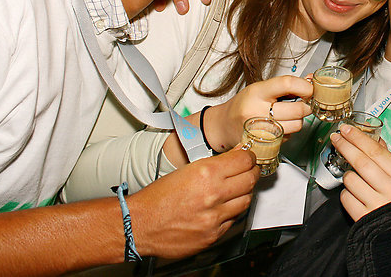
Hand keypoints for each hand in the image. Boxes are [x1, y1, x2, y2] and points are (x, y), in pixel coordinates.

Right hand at [128, 148, 258, 258]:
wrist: (139, 225)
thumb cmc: (157, 198)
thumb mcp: (186, 170)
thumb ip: (215, 163)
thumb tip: (236, 155)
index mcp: (206, 173)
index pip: (244, 160)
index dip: (248, 156)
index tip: (248, 157)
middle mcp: (213, 195)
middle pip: (250, 179)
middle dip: (251, 172)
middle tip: (248, 171)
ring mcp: (215, 217)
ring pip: (246, 201)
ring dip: (244, 193)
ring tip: (235, 189)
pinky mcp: (213, 235)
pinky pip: (233, 220)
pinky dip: (231, 212)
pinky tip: (222, 208)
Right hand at [205, 75, 312, 151]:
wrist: (223, 125)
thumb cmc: (244, 105)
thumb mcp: (261, 89)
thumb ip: (285, 85)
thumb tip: (310, 80)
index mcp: (257, 92)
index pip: (287, 84)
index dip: (305, 86)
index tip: (310, 89)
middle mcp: (257, 111)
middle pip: (297, 109)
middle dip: (306, 106)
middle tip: (304, 103)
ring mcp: (261, 130)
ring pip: (296, 125)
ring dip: (298, 120)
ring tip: (288, 115)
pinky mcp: (264, 144)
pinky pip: (289, 137)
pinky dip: (289, 132)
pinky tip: (280, 126)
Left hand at [333, 125, 390, 221]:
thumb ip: (386, 158)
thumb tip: (372, 139)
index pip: (376, 151)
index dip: (358, 138)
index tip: (347, 130)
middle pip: (361, 162)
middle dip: (346, 147)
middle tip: (336, 138)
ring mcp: (377, 204)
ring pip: (351, 180)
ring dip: (348, 176)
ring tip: (355, 178)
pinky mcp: (364, 217)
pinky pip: (346, 198)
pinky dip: (346, 193)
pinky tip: (355, 194)